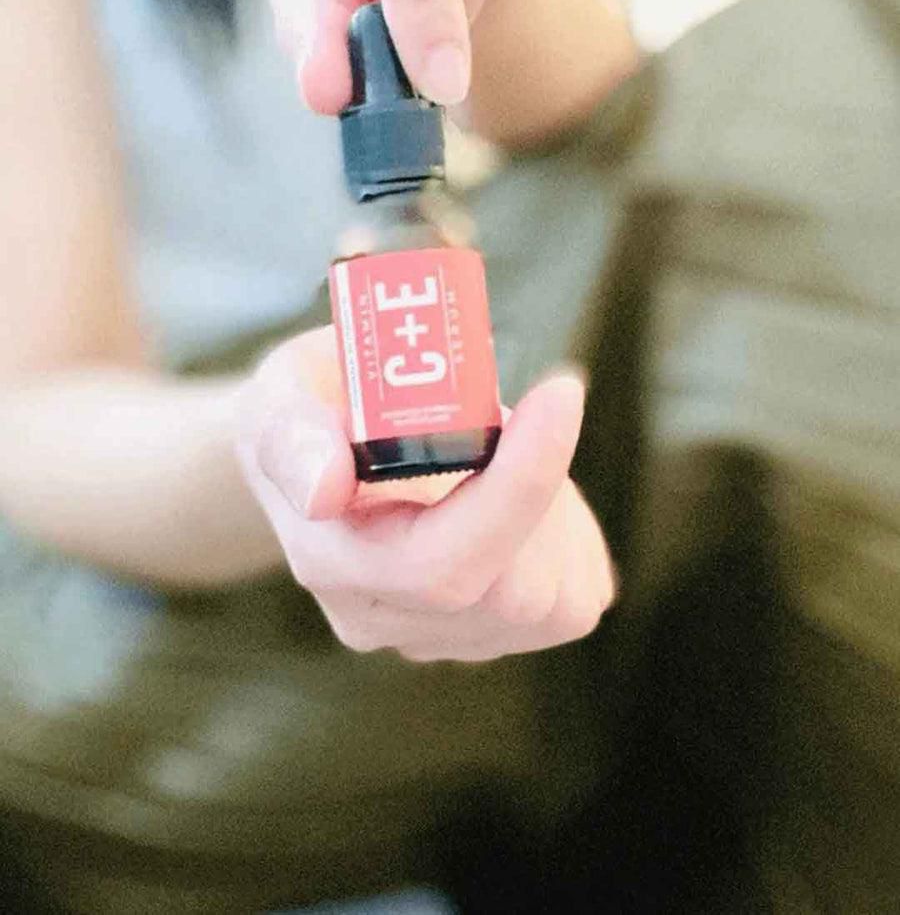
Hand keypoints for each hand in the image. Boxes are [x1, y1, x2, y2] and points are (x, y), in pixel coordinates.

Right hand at [236, 327, 613, 662]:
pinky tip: (529, 498)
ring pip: (555, 602)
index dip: (517, 487)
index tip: (559, 392)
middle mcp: (384, 620)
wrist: (319, 460)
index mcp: (331, 563)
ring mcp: (440, 639)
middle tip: (524, 411)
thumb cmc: (309, 411)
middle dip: (544, 489)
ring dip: (560, 509)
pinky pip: (573, 604)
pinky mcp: (492, 637)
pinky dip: (575, 541)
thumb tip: (324, 490)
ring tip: (510, 451)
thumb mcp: (279, 397)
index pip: (439, 568)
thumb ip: (290, 437)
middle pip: (513, 592)